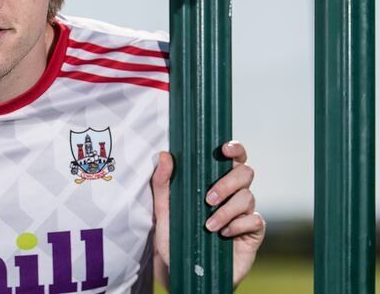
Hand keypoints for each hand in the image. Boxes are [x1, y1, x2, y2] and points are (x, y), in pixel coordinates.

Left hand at [151, 140, 265, 286]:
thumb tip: (165, 155)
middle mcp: (233, 194)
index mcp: (214, 182)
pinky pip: (255, 220)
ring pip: (248, 197)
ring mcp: (244, 213)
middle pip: (245, 172)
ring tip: (208, 226)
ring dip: (226, 210)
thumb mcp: (164, 210)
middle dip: (227, 183)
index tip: (224, 148)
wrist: (183, 270)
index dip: (235, 149)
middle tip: (208, 198)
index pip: (232, 158)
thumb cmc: (175, 237)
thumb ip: (163, 183)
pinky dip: (238, 225)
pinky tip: (223, 235)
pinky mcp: (252, 233)